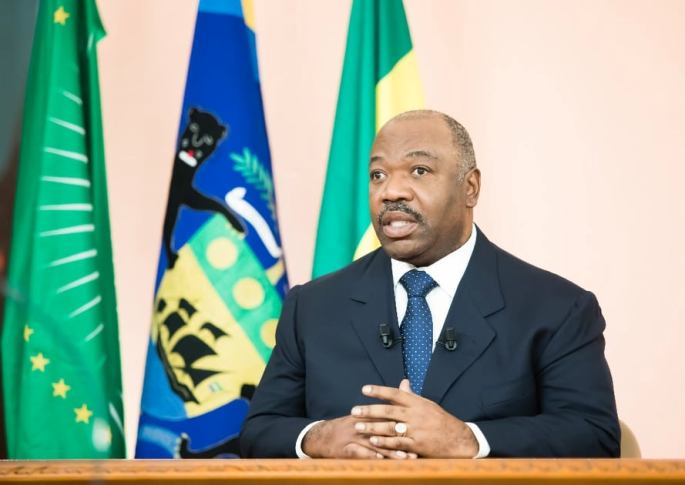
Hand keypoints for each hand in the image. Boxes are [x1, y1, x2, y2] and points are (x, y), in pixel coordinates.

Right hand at [301, 415, 417, 458]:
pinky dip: (370, 456)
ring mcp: (352, 437)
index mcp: (367, 416)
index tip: (419, 432)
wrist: (322, 437)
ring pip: (374, 443)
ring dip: (390, 451)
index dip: (403, 425)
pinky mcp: (344, 448)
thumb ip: (382, 409)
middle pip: (383, 431)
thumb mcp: (362, 417)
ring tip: (404, 458)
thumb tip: (402, 388)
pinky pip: (359, 452)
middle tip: (417, 449)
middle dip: (401, 440)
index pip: (387, 418)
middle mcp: (361, 424)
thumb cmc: (347, 428)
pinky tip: (381, 461)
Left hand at [351, 379, 478, 457]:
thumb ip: (412, 396)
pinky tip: (373, 441)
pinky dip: (385, 442)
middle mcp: (416, 415)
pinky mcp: (418, 445)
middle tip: (354, 410)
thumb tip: (403, 382)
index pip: (395, 393)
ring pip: (391, 427)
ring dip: (373, 427)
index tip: (364, 389)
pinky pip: (399, 443)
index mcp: (418, 403)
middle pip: (389, 410)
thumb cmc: (441, 421)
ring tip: (358, 426)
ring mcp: (417, 430)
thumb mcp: (428, 405)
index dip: (379, 391)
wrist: (459, 439)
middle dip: (370, 410)